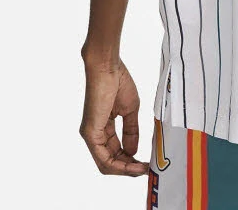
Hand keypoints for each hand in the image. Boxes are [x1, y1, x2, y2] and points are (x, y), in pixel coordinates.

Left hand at [80, 56, 148, 176]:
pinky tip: (132, 165)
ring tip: (142, 169)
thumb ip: (131, 131)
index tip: (146, 162)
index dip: (130, 160)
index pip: (115, 152)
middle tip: (146, 169)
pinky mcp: (91, 134)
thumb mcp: (130, 109)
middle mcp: (94, 134)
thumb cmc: (118, 81)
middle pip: (110, 161)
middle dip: (129, 168)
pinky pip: (103, 158)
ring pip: (106, 164)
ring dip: (125, 170)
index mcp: (103, 127)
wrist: (107, 67)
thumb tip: (133, 151)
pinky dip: (118, 165)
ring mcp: (91, 135)